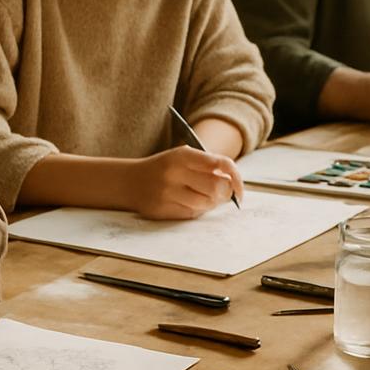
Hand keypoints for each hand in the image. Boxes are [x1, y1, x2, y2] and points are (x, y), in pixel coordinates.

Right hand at [125, 146, 243, 218]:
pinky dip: (197, 209)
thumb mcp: (183, 157)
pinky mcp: (162, 210)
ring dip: (211, 203)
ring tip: (205, 197)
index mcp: (182, 156)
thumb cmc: (165, 168)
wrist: (130, 181)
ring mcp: (167, 193)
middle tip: (225, 194)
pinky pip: (192, 214)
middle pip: (216, 187)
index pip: (220, 164)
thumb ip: (207, 165)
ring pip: (206, 204)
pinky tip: (190, 202)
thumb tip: (233, 184)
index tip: (239, 187)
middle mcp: (174, 173)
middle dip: (225, 193)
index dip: (235, 177)